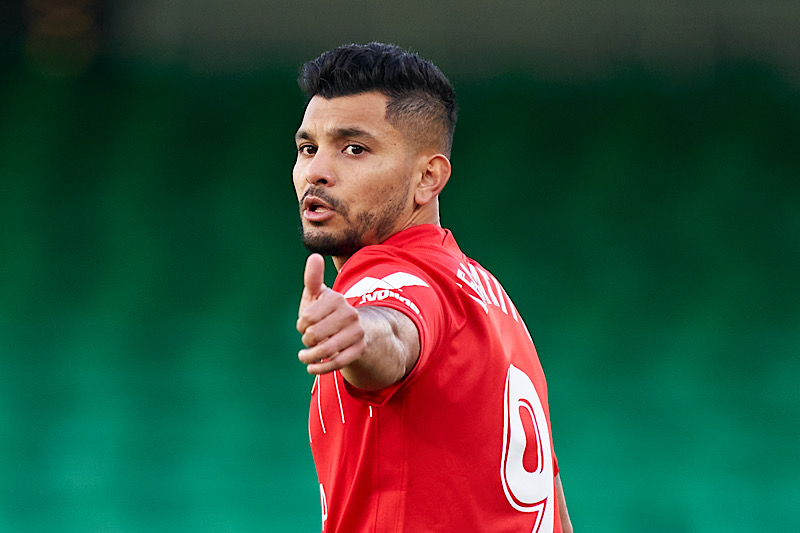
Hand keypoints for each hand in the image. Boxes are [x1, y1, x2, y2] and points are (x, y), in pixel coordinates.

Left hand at [296, 254, 366, 374]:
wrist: (354, 330)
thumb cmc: (327, 312)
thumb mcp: (318, 295)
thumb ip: (313, 279)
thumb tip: (315, 256)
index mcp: (337, 299)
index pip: (306, 318)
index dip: (301, 324)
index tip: (305, 324)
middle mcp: (350, 314)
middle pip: (313, 335)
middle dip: (306, 339)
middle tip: (309, 338)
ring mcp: (356, 333)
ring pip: (325, 350)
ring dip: (309, 357)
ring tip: (304, 356)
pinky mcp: (359, 350)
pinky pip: (336, 363)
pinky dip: (320, 368)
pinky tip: (311, 368)